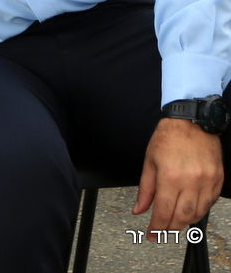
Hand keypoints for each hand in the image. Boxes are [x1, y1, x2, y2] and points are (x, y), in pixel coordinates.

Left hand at [132, 118, 223, 234]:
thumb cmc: (168, 139)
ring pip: (198, 213)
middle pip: (182, 217)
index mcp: (170, 176)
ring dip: (186, 221)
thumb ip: (145, 189)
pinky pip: (210, 203)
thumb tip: (138, 210)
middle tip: (162, 231)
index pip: (163, 211)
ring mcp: (207, 181)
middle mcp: (191, 181)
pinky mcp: (218, 180)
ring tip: (175, 221)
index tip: (151, 235)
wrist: (192, 122)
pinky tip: (190, 209)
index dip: (156, 227)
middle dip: (171, 228)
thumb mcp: (149, 162)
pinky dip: (199, 210)